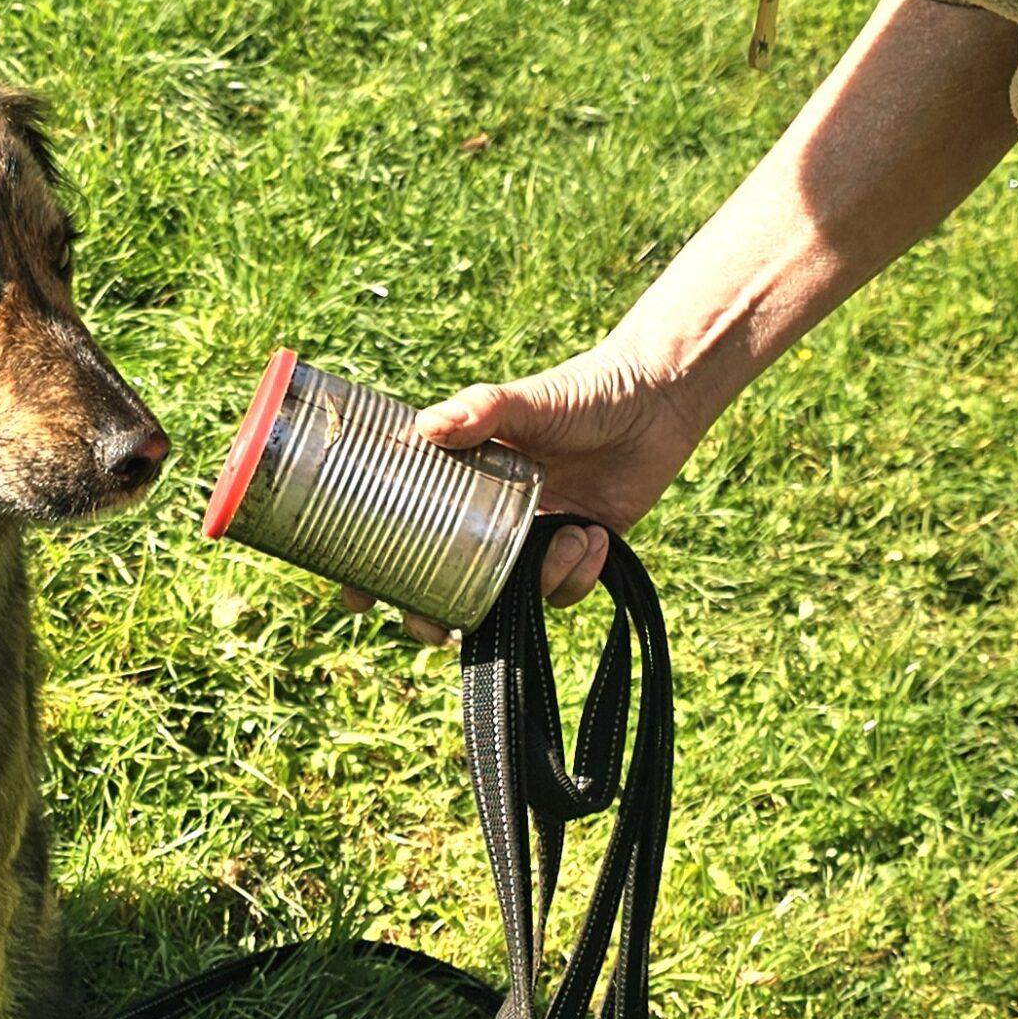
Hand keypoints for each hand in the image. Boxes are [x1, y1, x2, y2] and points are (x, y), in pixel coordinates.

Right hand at [345, 340, 709, 643]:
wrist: (659, 399)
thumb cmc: (584, 391)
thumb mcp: (526, 399)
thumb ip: (481, 409)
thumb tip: (427, 428)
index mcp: (461, 481)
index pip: (402, 529)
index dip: (373, 566)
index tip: (358, 594)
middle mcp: (489, 517)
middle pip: (444, 582)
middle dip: (436, 613)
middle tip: (439, 627)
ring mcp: (531, 540)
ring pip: (508, 597)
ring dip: (537, 582)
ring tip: (569, 536)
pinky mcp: (575, 554)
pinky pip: (562, 592)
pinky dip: (578, 573)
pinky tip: (596, 535)